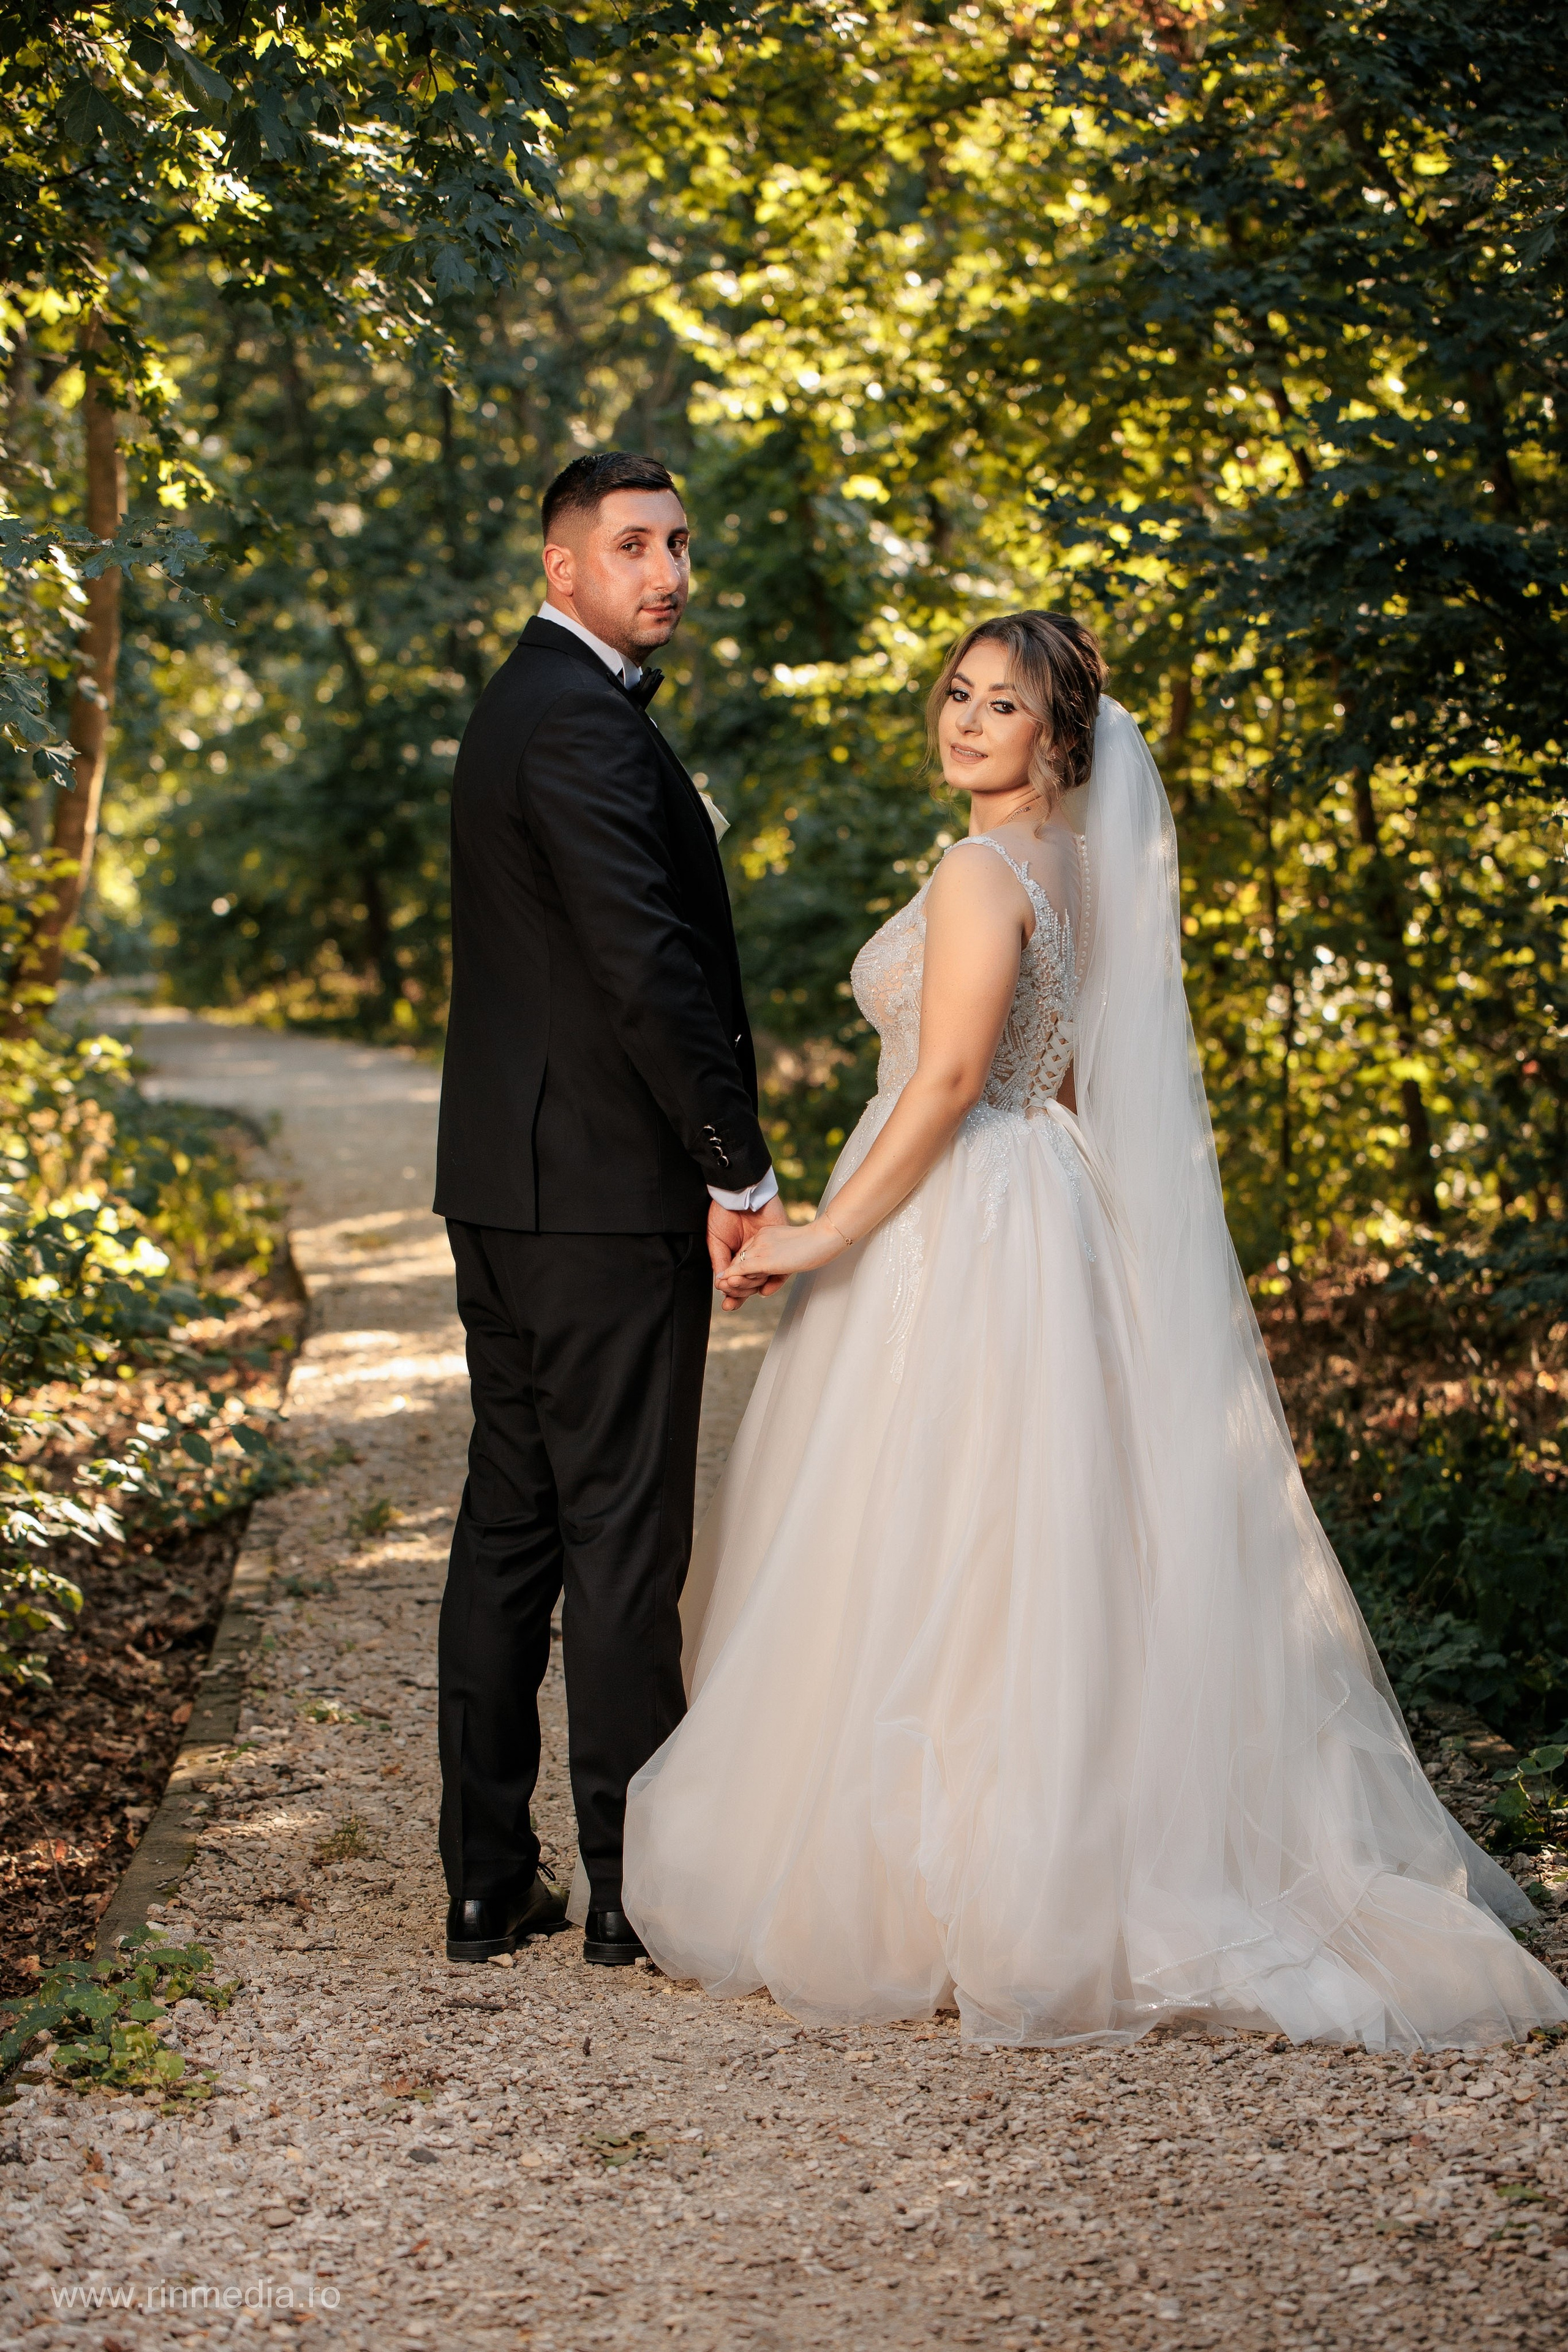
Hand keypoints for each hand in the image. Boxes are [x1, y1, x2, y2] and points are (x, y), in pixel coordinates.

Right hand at [710, 1193, 792, 1310]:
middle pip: (750, 1283)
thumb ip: (720, 1262)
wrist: (740, 1192)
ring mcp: (768, 1253)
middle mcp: (753, 1256)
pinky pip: (781, 1270)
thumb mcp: (715, 1239)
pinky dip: (773, 1283)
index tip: (727, 1304)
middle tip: (731, 1300)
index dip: (732, 1293)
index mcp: (736, 1255)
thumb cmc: (723, 1211)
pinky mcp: (781, 1247)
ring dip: (753, 1289)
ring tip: (741, 1290)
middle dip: (740, 1295)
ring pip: (764, 1280)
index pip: (737, 1279)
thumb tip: (721, 1283)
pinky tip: (763, 1290)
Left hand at [716, 1203, 848, 1302]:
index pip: (747, 1252)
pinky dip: (732, 1276)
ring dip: (732, 1280)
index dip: (741, 1268)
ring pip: (739, 1266)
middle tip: (726, 1288)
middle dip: (733, 1275)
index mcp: (766, 1234)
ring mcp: (761, 1248)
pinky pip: (743, 1268)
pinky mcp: (765, 1259)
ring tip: (725, 1289)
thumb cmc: (817, 1245)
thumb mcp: (793, 1252)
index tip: (736, 1279)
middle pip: (740, 1259)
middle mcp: (760, 1239)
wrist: (825, 1237)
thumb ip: (779, 1265)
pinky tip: (724, 1282)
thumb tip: (766, 1286)